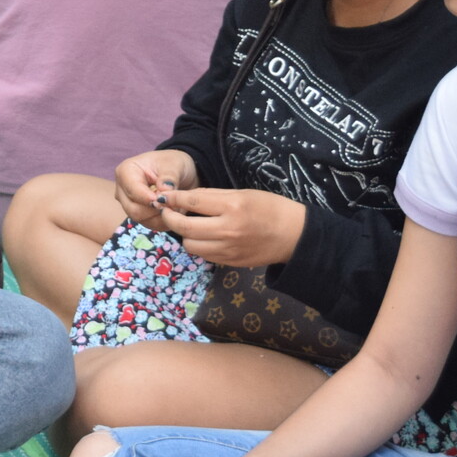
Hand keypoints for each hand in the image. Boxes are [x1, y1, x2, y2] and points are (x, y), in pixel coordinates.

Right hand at [114, 149, 197, 230]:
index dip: (150, 198)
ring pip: (141, 219)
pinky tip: (172, 211)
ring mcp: (128, 204)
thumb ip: (169, 177)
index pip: (133, 191)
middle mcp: (122, 189)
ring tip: (174, 205)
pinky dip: (163, 221)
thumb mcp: (175, 164)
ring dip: (160, 216)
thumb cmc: (173, 164)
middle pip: (133, 209)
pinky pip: (149, 224)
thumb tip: (163, 191)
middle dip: (156, 209)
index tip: (165, 199)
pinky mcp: (137, 215)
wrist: (179, 174)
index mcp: (126, 171)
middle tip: (173, 203)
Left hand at [154, 188, 305, 267]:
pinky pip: (203, 255)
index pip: (193, 202)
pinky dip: (198, 245)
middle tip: (168, 212)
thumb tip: (185, 198)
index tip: (162, 197)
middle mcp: (227, 230)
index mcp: (232, 207)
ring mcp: (228, 249)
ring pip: (190, 245)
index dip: (173, 199)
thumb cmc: (270, 208)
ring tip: (190, 225)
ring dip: (184, 235)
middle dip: (170, 218)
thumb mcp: (243, 194)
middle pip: (184, 227)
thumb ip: (213, 196)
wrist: (294, 236)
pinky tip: (204, 237)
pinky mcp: (230, 262)